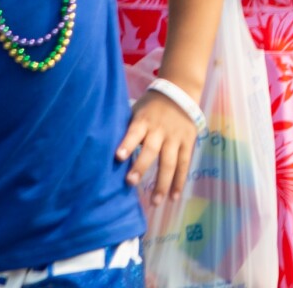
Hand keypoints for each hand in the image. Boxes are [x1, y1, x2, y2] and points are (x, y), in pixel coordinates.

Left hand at [118, 86, 200, 205]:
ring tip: (155, 201)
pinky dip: (179, 181)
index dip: (127, 144)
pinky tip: (173, 197)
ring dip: (162, 183)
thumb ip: (128, 128)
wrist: (180, 91)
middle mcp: (160, 130)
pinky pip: (184, 164)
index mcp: (144, 121)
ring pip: (169, 162)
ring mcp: (175, 137)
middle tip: (131, 182)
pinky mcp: (187, 142)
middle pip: (151, 150)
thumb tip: (104, 148)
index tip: (118, 156)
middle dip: (141, 167)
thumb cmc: (151, 106)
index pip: (134, 132)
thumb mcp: (137, 110)